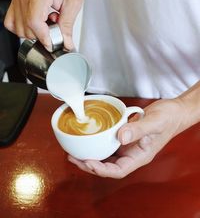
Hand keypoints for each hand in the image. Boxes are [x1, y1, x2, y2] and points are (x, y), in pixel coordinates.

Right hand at [4, 0, 83, 50]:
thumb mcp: (74, 3)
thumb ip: (67, 25)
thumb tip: (65, 43)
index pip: (34, 22)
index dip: (44, 37)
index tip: (53, 43)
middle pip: (26, 29)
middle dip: (43, 34)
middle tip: (55, 24)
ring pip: (19, 30)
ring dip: (35, 32)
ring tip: (47, 21)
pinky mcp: (16, 2)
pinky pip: (11, 24)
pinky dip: (23, 29)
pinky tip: (37, 23)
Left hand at [68, 98, 186, 177]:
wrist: (172, 111)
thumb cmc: (168, 118)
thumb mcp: (155, 122)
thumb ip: (139, 129)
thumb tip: (121, 137)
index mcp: (140, 156)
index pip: (118, 170)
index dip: (102, 169)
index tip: (88, 162)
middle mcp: (132, 153)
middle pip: (108, 165)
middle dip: (89, 164)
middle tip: (73, 157)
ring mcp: (128, 145)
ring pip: (106, 155)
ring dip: (91, 155)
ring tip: (75, 151)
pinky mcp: (124, 136)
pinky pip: (109, 142)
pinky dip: (97, 143)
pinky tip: (89, 139)